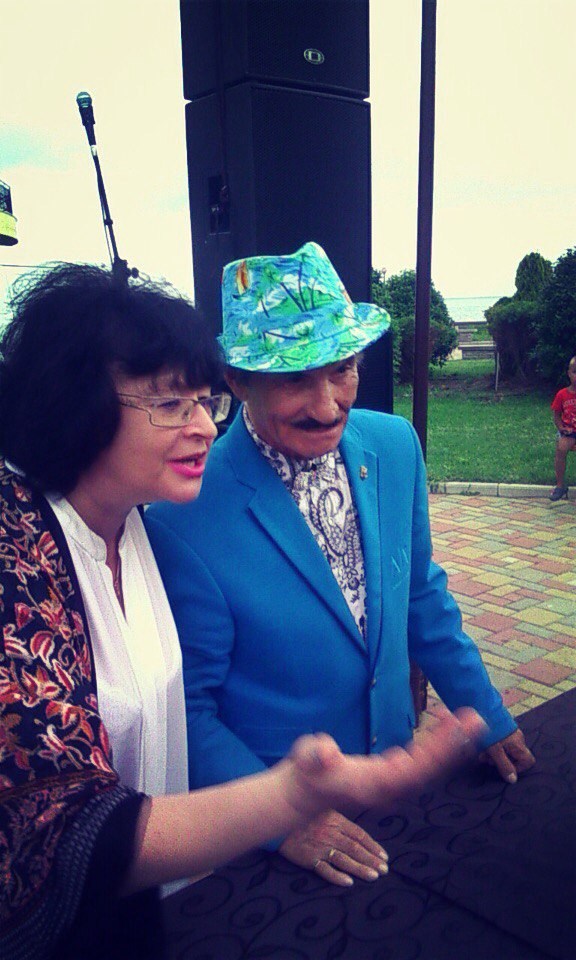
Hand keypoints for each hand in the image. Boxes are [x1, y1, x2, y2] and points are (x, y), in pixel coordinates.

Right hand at [279, 810, 388, 886]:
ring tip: (374, 876)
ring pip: (344, 859)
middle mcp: (330, 833)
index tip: (384, 856)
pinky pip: (325, 869)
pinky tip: (349, 882)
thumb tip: (358, 830)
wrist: (278, 819)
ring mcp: (320, 846)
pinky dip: (337, 876)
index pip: (359, 834)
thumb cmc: (303, 814)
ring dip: (360, 868)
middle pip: (355, 848)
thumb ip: (340, 819)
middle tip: (385, 870)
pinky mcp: (308, 858)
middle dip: (371, 859)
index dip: (373, 846)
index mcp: (336, 820)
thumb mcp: (323, 809)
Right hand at [286, 707, 484, 820]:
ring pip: (429, 765)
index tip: (456, 729)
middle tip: (476, 718)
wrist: (305, 793)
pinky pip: (421, 761)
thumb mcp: (306, 759)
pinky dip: (436, 744)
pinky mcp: (391, 776)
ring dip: (450, 744)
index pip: (415, 768)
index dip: (437, 750)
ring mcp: (392, 783)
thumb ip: (315, 755)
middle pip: (430, 768)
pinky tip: (444, 725)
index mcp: (375, 782)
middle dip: (454, 745)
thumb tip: (326, 753)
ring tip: (469, 719)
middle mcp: (389, 787)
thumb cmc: (306, 772)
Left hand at [479, 729, 534, 782]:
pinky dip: (492, 746)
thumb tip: (513, 780)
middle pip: (514, 757)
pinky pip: (500, 742)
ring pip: (505, 750)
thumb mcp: (496, 750)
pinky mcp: (502, 728)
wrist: (483, 710)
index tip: (504, 769)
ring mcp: (510, 733)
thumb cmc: (491, 731)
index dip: (518, 768)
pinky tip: (482, 745)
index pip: (528, 761)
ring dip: (493, 754)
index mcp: (519, 744)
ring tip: (482, 753)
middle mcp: (517, 738)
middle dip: (500, 761)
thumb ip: (504, 766)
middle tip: (487, 760)